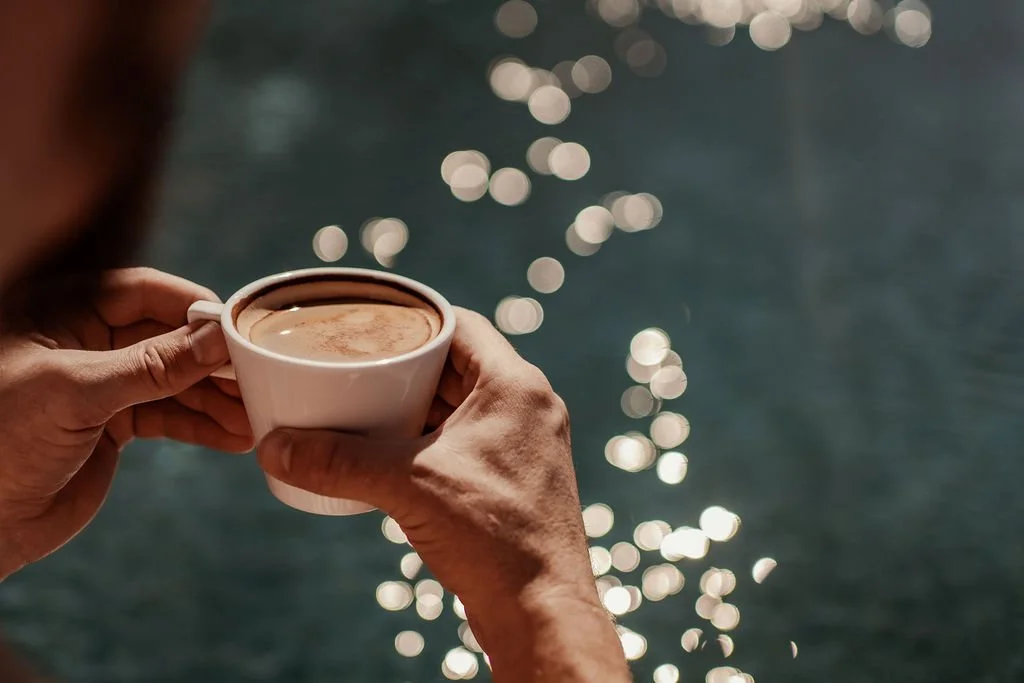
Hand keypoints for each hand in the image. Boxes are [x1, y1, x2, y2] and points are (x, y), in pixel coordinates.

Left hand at [0, 268, 252, 579]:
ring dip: (215, 398)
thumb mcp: (76, 392)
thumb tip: (215, 339)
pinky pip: (167, 416)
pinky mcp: (112, 425)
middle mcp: (84, 341)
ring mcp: (101, 385)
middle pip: (167, 337)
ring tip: (257, 414)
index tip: (237, 327)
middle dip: (212, 360)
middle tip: (261, 375)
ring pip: (173, 380)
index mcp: (60, 312)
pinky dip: (201, 427)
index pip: (142, 291)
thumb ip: (151, 365)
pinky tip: (235, 438)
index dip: (191, 306)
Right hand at [257, 309, 630, 682]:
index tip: (374, 325)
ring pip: (466, 405)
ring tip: (370, 407)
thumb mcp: (407, 486)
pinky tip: (399, 453)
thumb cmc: (492, 538)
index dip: (417, 321)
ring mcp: (528, 444)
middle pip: (461, 365)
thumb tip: (274, 448)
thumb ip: (339, 461)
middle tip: (360, 368)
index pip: (463, 325)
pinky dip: (436, 438)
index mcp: (517, 386)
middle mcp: (530, 406)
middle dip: (409, 367)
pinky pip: (472, 439)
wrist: (541, 610)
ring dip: (422, 405)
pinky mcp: (521, 478)